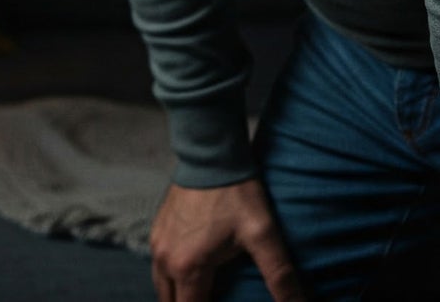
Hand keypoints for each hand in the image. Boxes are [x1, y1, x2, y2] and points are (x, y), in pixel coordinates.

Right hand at [149, 179, 306, 301]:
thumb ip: (282, 278)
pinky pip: (158, 266)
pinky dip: (172, 279)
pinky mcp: (158, 227)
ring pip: (161, 287)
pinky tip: (192, 275)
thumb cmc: (237, 193)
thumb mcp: (264, 236)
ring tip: (204, 297)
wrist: (211, 152)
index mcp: (187, 266)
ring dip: (179, 298)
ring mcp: (158, 241)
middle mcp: (165, 257)